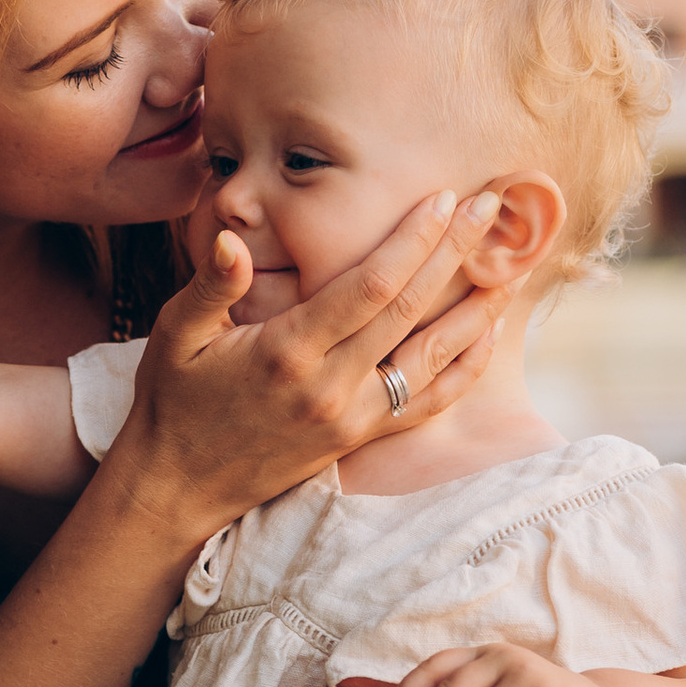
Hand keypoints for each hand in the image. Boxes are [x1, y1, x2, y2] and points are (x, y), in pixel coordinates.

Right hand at [116, 188, 516, 545]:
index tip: (445, 199)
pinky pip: (426, 403)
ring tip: (512, 265)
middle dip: (456, 252)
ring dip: (477, 310)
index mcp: (287, 351)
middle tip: (492, 206)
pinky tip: (485, 333)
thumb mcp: (175, 335)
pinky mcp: (359, 438)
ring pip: (432, 358)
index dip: (413, 240)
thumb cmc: (174, 400)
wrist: (179, 487)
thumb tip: (230, 237)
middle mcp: (329, 387)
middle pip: (411, 310)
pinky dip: (463, 369)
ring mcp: (351, 417)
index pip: (370, 286)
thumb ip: (210, 284)